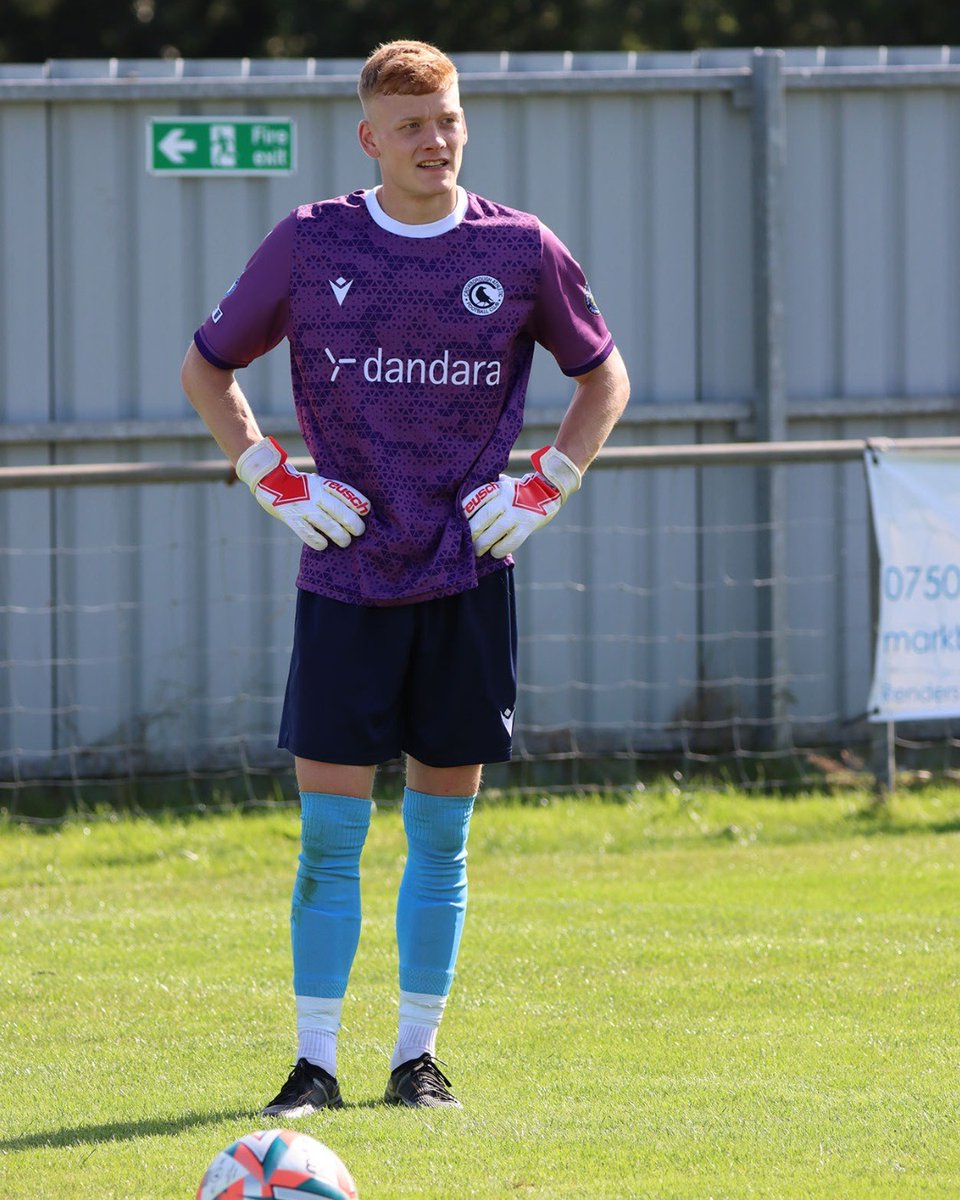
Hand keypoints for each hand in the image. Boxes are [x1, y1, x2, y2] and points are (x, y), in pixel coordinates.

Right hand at [235, 436, 370, 551]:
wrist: (270, 480)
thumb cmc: (300, 487)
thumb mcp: (317, 483)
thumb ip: (332, 494)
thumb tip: (355, 512)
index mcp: (323, 484)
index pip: (344, 492)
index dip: (357, 502)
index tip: (366, 510)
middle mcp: (314, 494)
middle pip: (338, 510)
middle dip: (353, 524)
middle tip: (358, 531)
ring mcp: (302, 506)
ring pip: (326, 523)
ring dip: (339, 535)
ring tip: (345, 542)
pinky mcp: (291, 518)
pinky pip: (307, 533)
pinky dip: (317, 541)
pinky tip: (324, 545)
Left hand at [462, 445, 581, 558]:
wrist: (548, 491)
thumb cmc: (519, 492)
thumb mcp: (503, 485)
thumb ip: (488, 492)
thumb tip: (465, 509)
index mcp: (497, 488)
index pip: (474, 499)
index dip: (464, 513)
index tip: (458, 523)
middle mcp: (506, 499)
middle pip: (482, 518)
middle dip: (471, 533)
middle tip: (467, 541)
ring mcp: (517, 513)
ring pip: (493, 533)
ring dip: (482, 545)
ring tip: (478, 550)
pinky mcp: (526, 526)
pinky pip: (509, 543)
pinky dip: (499, 550)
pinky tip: (495, 551)